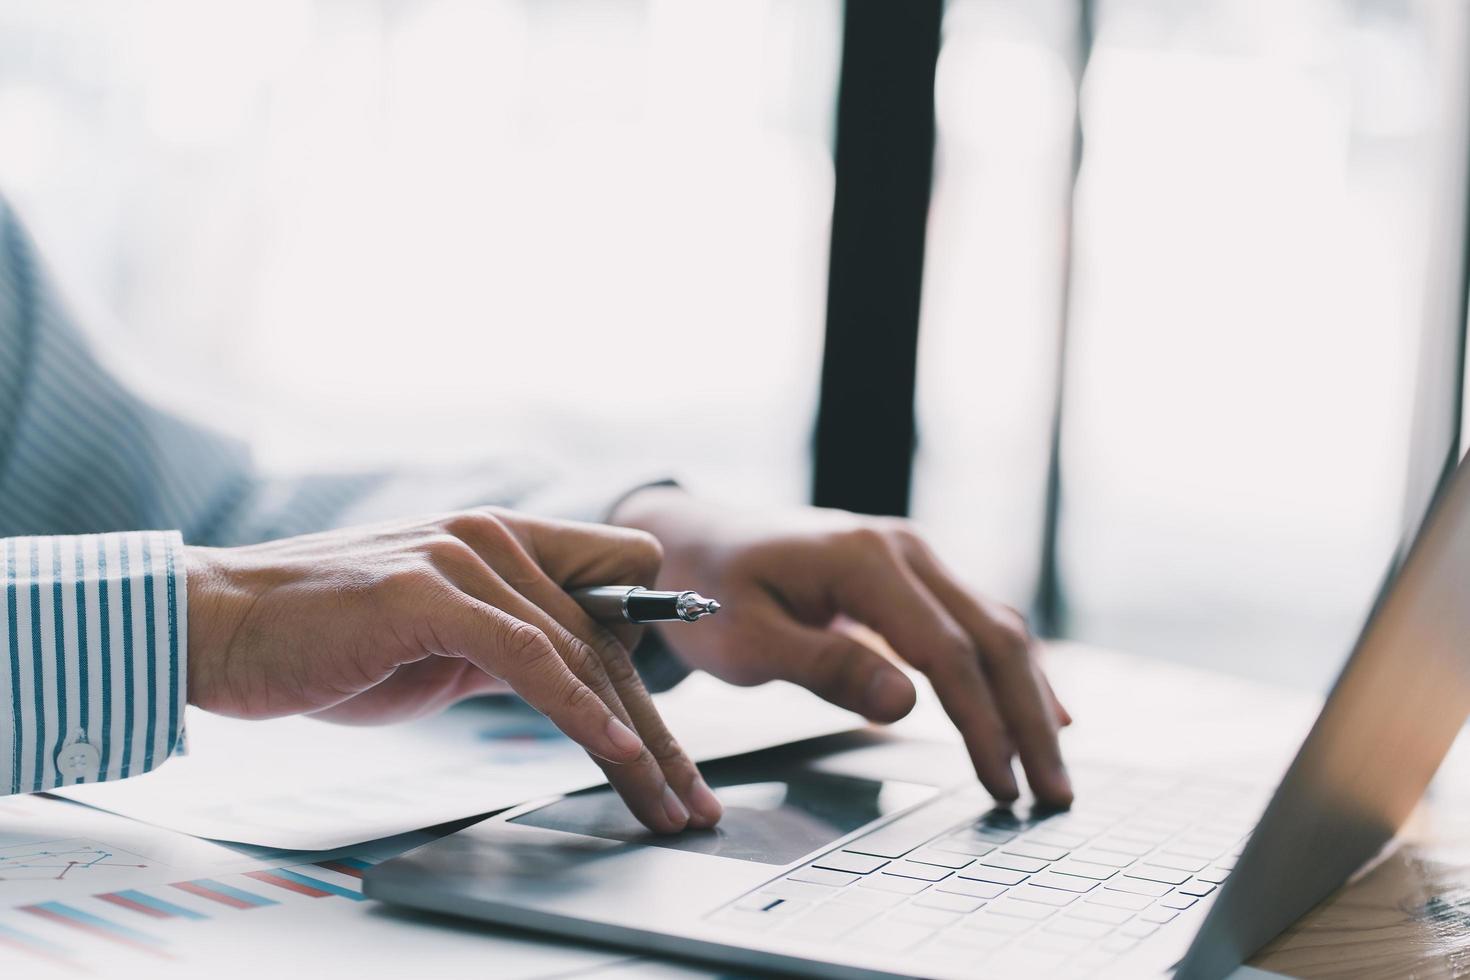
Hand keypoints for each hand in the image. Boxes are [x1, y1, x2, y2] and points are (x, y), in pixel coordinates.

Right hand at [185, 508, 722, 833]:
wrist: (217, 623)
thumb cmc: (317, 635)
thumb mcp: (432, 638)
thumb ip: (501, 645)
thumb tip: (562, 679)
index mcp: (499, 540)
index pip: (616, 580)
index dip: (644, 651)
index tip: (664, 729)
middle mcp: (495, 537)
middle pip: (611, 637)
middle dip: (659, 731)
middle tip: (690, 798)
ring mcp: (466, 559)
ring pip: (583, 655)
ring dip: (636, 743)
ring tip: (667, 804)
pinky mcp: (435, 595)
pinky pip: (534, 659)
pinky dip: (580, 712)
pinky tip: (616, 755)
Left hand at [614, 487, 1072, 805]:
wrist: (692, 542)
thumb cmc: (707, 593)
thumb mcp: (747, 638)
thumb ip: (826, 667)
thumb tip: (906, 705)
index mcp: (865, 560)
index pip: (948, 651)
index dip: (982, 723)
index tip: (1002, 783)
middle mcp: (904, 547)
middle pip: (994, 637)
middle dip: (1030, 719)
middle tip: (1054, 794)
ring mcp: (913, 556)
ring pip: (996, 627)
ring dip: (1030, 698)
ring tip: (1053, 768)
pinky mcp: (911, 574)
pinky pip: (976, 622)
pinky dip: (1009, 671)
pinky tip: (1039, 710)